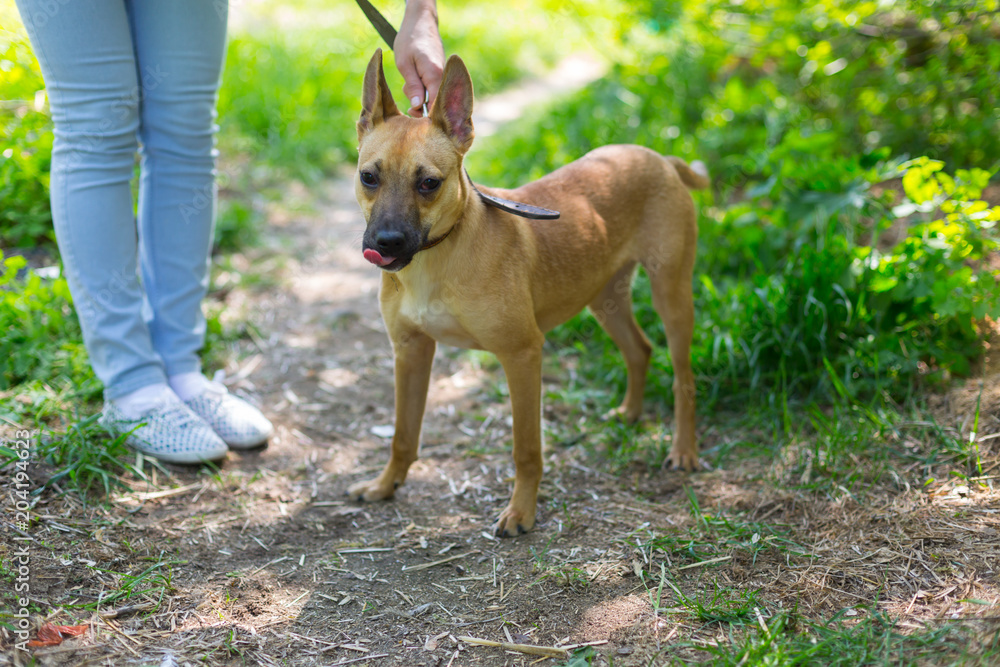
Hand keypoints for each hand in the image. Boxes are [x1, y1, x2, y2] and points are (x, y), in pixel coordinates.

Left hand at [393, 0, 443, 116]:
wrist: (421, 20)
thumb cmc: (409, 39)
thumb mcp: (404, 64)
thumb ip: (413, 87)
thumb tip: (418, 107)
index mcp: (435, 75)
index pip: (435, 106)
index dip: (424, 115)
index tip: (411, 114)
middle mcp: (443, 77)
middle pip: (434, 103)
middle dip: (419, 104)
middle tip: (406, 94)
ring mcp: (442, 75)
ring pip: (431, 95)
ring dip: (418, 94)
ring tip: (407, 79)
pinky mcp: (439, 74)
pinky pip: (431, 87)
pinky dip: (420, 86)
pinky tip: (413, 76)